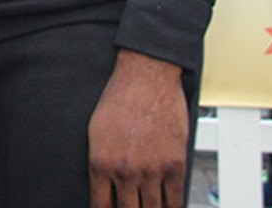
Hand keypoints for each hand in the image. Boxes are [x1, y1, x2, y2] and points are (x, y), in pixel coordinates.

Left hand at [88, 49, 187, 207]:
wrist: (147, 77)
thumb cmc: (120, 98)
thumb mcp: (96, 132)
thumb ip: (100, 163)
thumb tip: (104, 186)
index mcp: (101, 164)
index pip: (101, 206)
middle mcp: (125, 171)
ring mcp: (152, 170)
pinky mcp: (175, 164)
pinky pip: (175, 198)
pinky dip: (172, 207)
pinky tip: (169, 207)